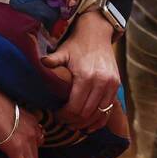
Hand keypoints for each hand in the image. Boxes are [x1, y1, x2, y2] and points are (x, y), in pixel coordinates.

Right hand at [0, 78, 42, 157]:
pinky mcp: (16, 151)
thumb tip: (12, 130)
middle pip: (36, 156)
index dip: (32, 150)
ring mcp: (26, 143)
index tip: (26, 154)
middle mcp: (34, 133)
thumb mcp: (12, 112)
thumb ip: (17, 122)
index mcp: (33, 122)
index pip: (39, 141)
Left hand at [41, 9, 119, 131]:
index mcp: (86, 76)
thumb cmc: (76, 44)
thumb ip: (53, 60)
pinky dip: (100, 120)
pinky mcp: (116, 86)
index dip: (64, 116)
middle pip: (86, 113)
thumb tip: (40, 62)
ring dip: (86, 123)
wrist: (96, 33)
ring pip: (99, 114)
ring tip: (74, 124)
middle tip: (64, 122)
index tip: (57, 115)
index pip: (75, 107)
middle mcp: (101, 82)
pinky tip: (90, 124)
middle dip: (73, 121)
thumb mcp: (63, 51)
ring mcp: (111, 85)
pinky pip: (109, 110)